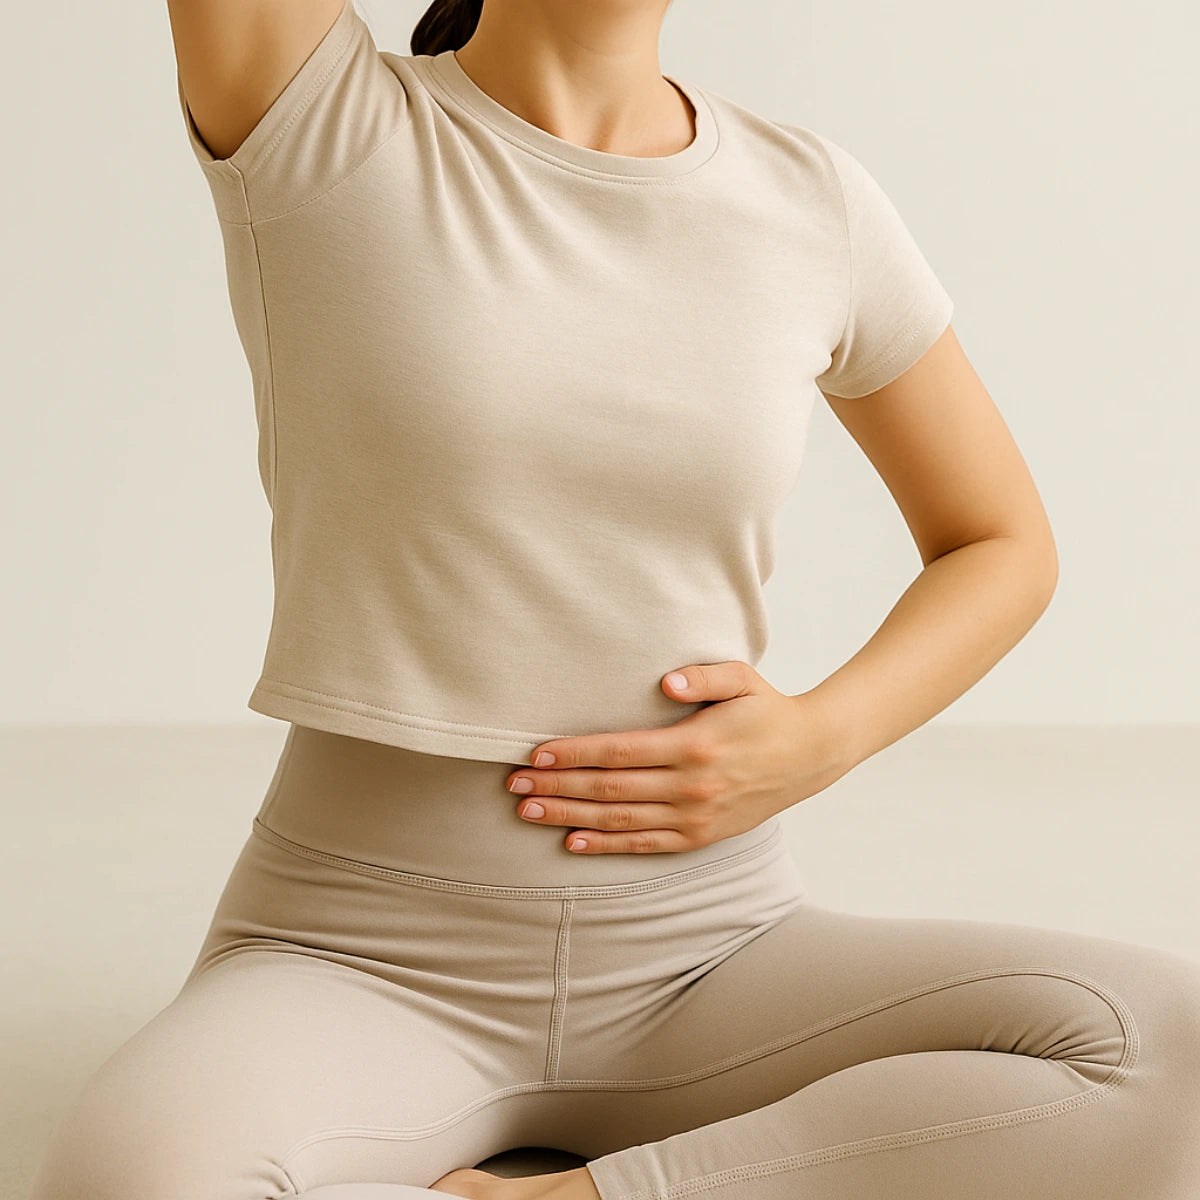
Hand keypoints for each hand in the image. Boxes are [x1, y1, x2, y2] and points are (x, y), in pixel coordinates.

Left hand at [504, 661, 846, 854]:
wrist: (810, 755)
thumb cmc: (767, 709)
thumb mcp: (743, 678)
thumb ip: (703, 676)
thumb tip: (665, 682)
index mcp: (694, 745)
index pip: (618, 751)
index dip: (573, 754)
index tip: (535, 754)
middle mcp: (690, 786)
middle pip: (609, 789)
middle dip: (557, 786)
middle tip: (514, 785)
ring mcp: (695, 816)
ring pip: (619, 821)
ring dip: (570, 815)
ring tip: (529, 811)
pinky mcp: (700, 836)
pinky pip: (644, 844)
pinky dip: (606, 846)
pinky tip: (573, 841)